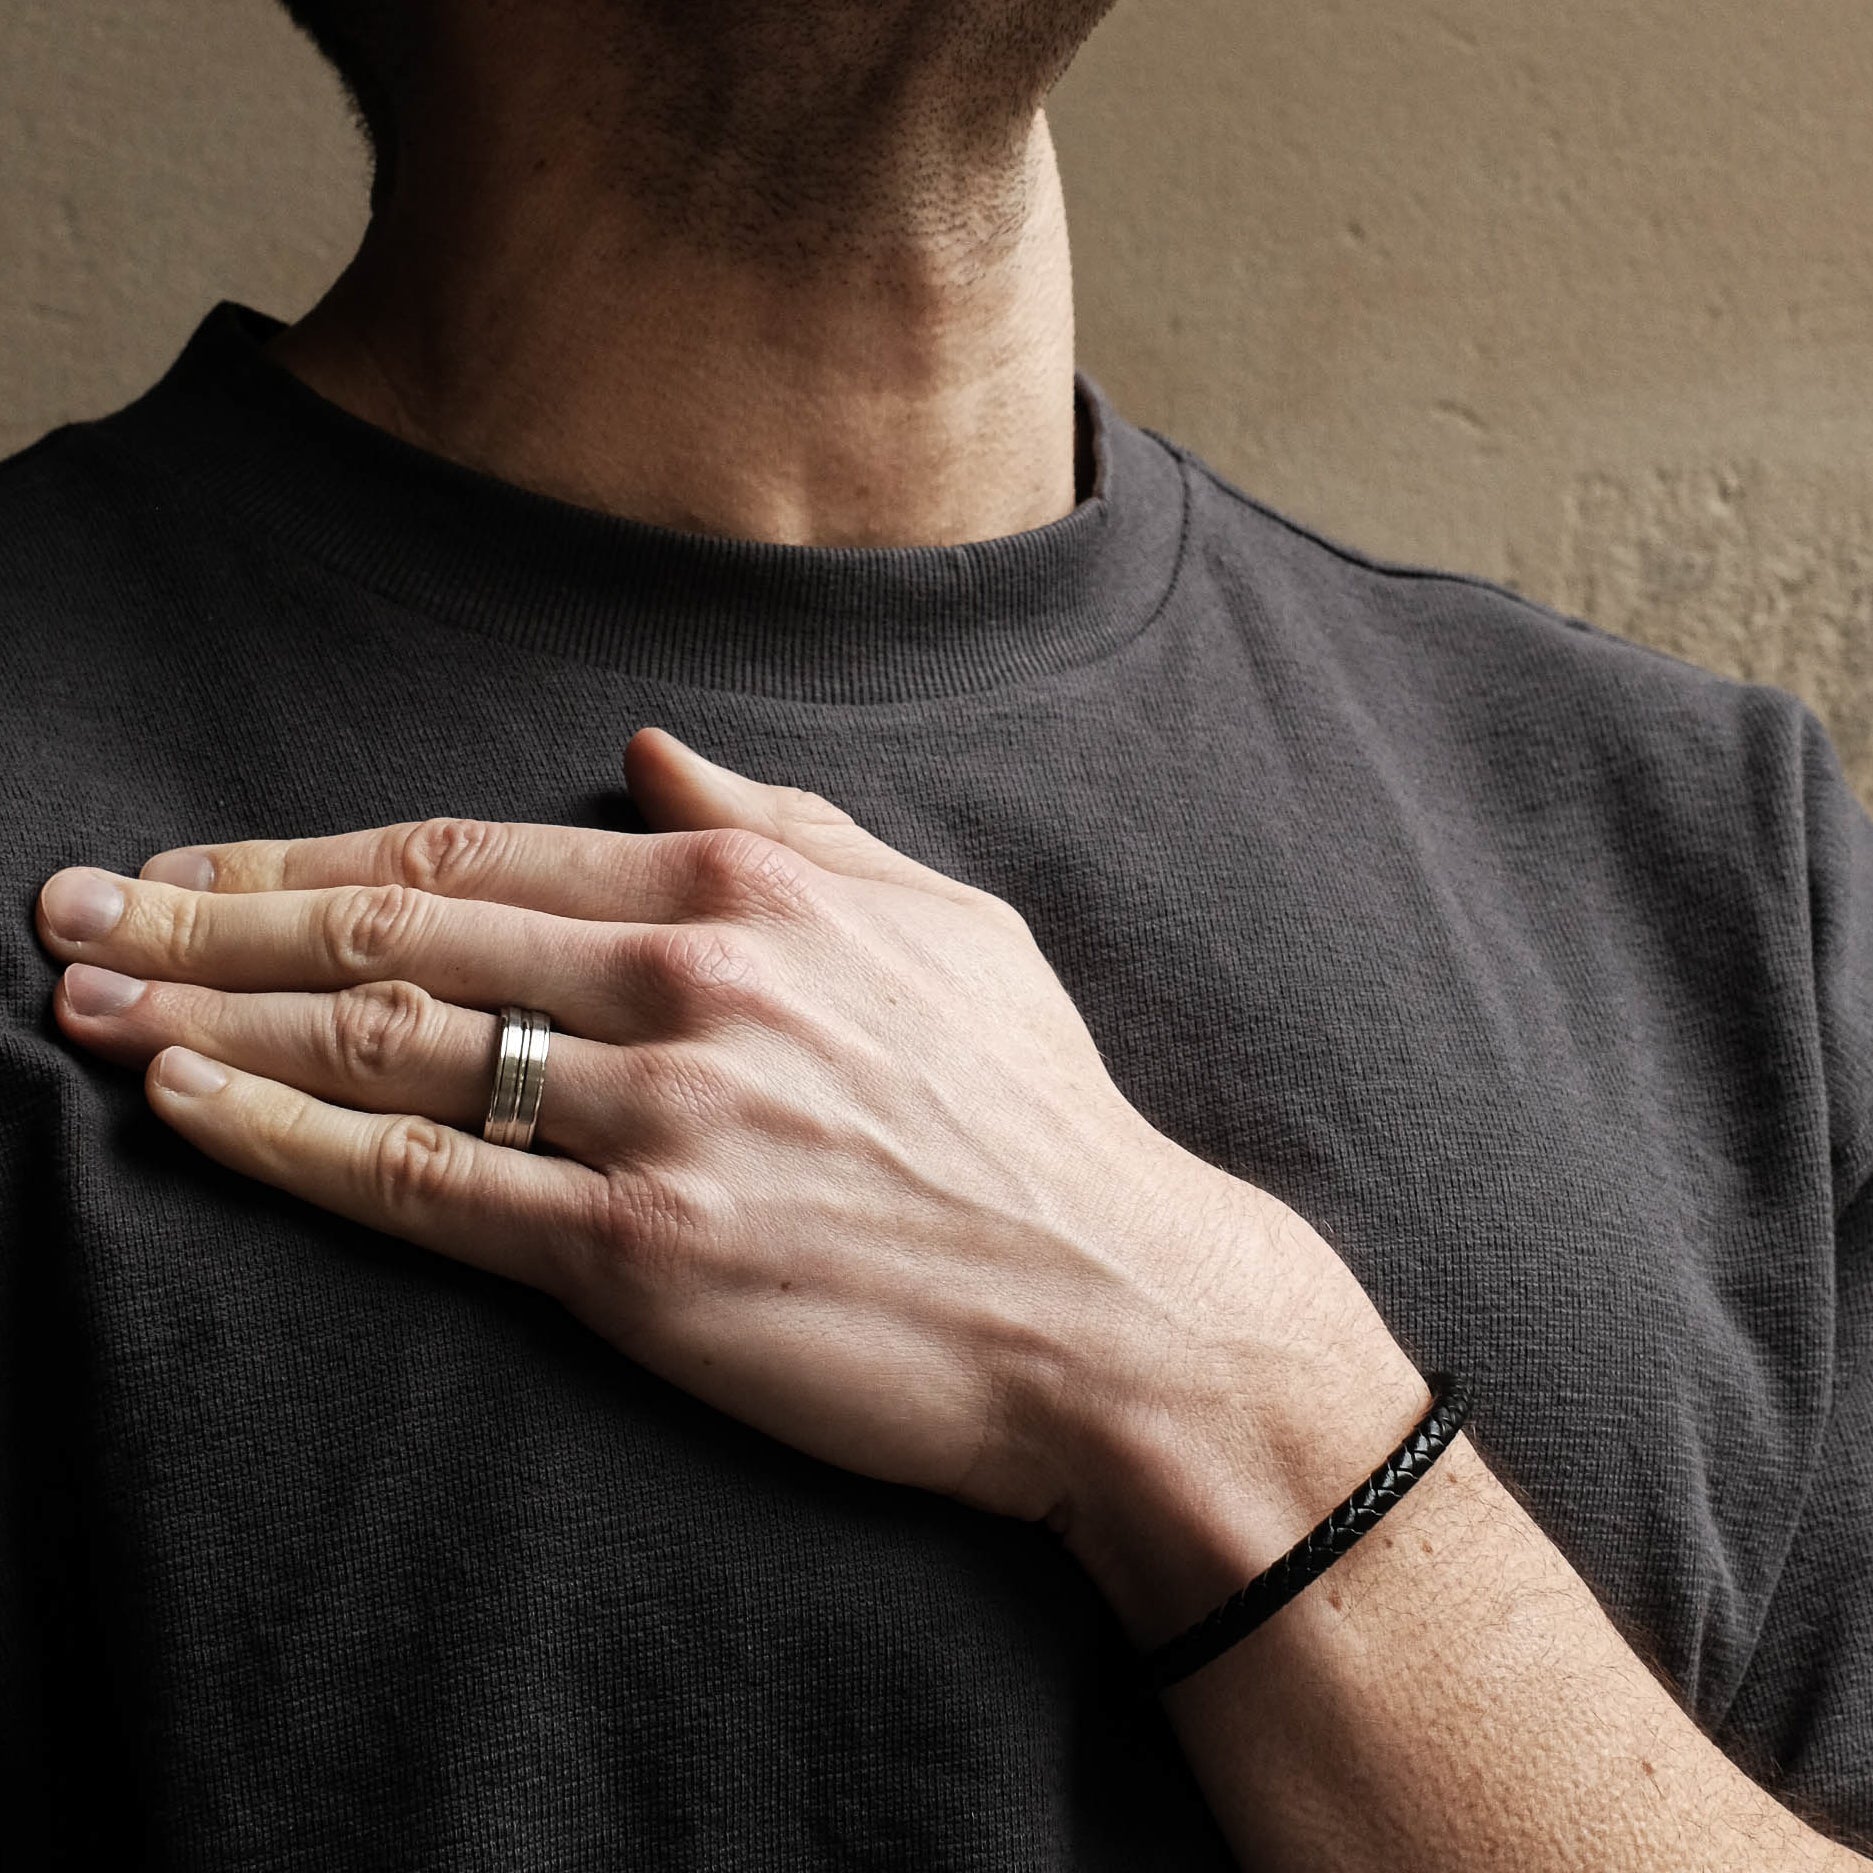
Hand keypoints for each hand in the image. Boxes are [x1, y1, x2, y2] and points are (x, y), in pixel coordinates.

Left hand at [36, 728, 1421, 1617]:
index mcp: (748, 889)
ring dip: (211, 1017)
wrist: (1118, 1306)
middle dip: (213, 916)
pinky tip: (191, 1113)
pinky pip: (423, 1188)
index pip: (475, 852)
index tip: (199, 862)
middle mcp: (688, 979)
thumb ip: (788, 821)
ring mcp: (660, 1117)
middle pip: (397, 929)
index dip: (311, 854)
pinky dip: (287, 1143)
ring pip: (385, 1044)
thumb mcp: (940, 921)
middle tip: (75, 908)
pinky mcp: (642, 1257)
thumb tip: (654, 752)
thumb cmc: (1032, 1114)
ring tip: (87, 1003)